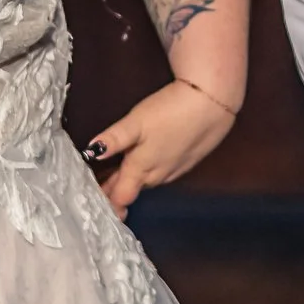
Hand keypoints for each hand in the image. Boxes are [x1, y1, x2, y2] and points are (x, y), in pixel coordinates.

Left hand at [85, 79, 236, 217]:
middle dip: (115, 189)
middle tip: (98, 185)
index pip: (119, 198)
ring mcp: (175, 169)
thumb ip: (112, 139)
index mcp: (141, 169)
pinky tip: (149, 157)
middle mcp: (158, 176)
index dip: (105, 200)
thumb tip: (90, 152)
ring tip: (117, 173)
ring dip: (133, 180)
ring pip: (148, 181)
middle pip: (131, 189)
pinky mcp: (187, 161)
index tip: (93, 198)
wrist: (212, 103)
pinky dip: (151, 169)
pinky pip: (163, 172)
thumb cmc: (173, 111)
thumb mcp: (135, 122)